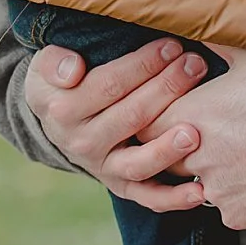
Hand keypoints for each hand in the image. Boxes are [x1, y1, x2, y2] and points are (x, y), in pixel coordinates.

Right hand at [24, 36, 209, 189]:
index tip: (171, 46)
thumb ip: (53, 63)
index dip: (142, 65)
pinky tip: (199, 191)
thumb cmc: (62, 82)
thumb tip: (73, 70)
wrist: (56, 120)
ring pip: (138, 164)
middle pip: (131, 117)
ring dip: (168, 149)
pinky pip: (147, 197)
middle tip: (196, 66)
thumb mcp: (46, 66)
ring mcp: (104, 168)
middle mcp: (83, 144)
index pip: (109, 85)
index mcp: (65, 111)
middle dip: (167, 89)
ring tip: (194, 133)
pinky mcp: (121, 186)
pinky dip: (173, 198)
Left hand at [138, 52, 245, 232]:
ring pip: (199, 185)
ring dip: (214, 172)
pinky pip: (229, 206)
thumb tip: (200, 26)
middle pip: (167, 158)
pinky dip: (241, 194)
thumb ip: (219, 44)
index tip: (173, 113)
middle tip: (214, 133)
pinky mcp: (236, 215)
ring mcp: (214, 191)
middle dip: (182, 147)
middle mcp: (193, 159)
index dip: (157, 119)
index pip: (146, 125)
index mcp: (190, 118)